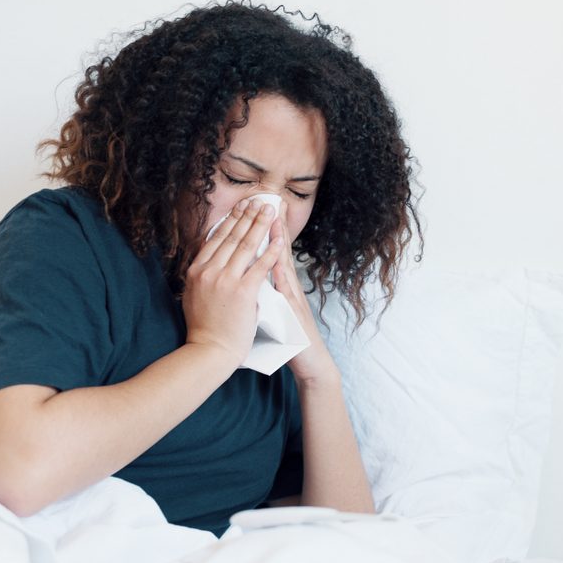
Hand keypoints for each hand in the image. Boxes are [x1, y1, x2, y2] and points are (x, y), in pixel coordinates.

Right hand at [181, 198, 284, 367]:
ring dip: (260, 225)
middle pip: (232, 236)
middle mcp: (208, 271)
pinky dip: (271, 251)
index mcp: (196, 271)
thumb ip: (201, 277)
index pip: (215, 238)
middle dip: (247, 216)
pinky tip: (279, 239)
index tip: (240, 208)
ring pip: (246, 245)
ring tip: (270, 211)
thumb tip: (205, 262)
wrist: (210, 351)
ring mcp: (225, 280)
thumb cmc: (204, 328)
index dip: (230, 220)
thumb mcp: (193, 296)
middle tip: (259, 201)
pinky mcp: (243, 292)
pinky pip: (261, 265)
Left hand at [268, 201, 339, 384]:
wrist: (311, 361)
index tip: (257, 209)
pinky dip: (282, 275)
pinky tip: (276, 260)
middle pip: (279, 251)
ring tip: (274, 219)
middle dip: (273, 225)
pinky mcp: (294, 312)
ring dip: (280, 242)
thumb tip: (251, 278)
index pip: (270, 252)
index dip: (264, 231)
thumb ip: (265, 292)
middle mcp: (288, 287)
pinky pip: (286, 292)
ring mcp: (292, 298)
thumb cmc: (290, 340)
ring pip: (285, 265)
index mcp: (280, 285)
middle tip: (269, 200)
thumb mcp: (275, 310)